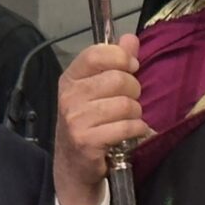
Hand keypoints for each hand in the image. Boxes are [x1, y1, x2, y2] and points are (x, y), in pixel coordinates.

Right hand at [53, 35, 149, 204]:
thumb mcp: (96, 90)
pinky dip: (136, 130)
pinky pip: (126, 127)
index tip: (131, 67)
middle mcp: (69, 96)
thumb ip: (115, 63)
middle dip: (133, 90)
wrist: (73, 166)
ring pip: (125, 104)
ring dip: (135, 114)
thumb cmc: (88, 123)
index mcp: (70, 78)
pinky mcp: (87, 141)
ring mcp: (75, 119)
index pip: (97, 54)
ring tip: (128, 120)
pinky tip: (130, 134)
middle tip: (129, 102)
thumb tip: (131, 39)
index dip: (121, 57)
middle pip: (118, 79)